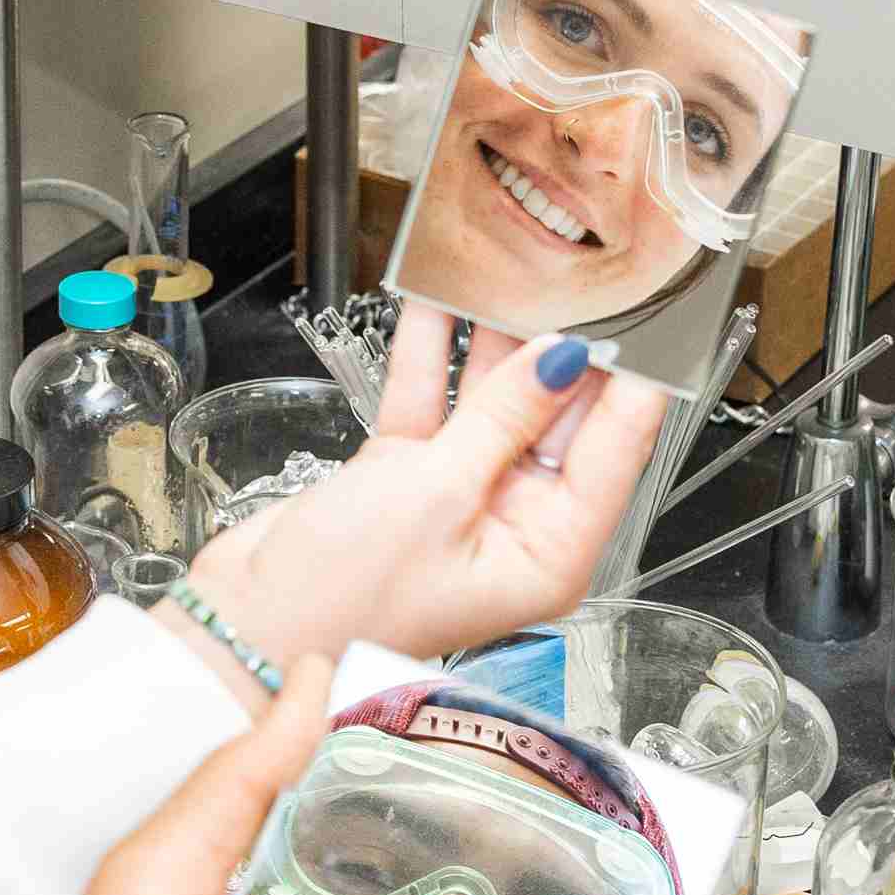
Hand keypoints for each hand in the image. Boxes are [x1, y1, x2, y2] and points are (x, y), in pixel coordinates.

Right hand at [177, 303, 669, 683]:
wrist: (246, 625)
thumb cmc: (343, 598)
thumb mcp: (439, 493)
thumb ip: (504, 415)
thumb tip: (565, 357)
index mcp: (549, 553)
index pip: (614, 453)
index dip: (632, 383)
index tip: (649, 316)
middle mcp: (514, 526)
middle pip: (558, 421)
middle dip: (560, 348)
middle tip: (576, 275)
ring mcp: (460, 498)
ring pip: (493, 403)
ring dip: (493, 341)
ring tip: (509, 269)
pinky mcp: (407, 478)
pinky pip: (435, 404)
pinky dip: (434, 357)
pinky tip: (438, 299)